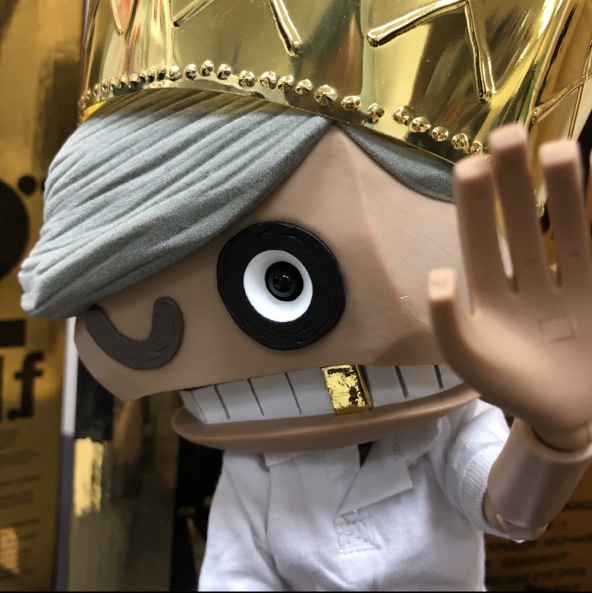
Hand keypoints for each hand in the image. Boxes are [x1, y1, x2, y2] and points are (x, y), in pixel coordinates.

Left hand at [429, 124, 591, 449]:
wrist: (567, 413)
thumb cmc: (510, 388)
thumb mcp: (470, 361)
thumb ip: (448, 324)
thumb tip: (439, 276)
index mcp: (488, 295)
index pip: (478, 242)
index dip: (474, 206)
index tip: (471, 165)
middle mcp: (525, 282)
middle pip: (519, 225)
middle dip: (513, 184)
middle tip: (507, 133)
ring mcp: (566, 285)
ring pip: (565, 231)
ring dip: (562, 192)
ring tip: (556, 148)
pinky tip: (590, 181)